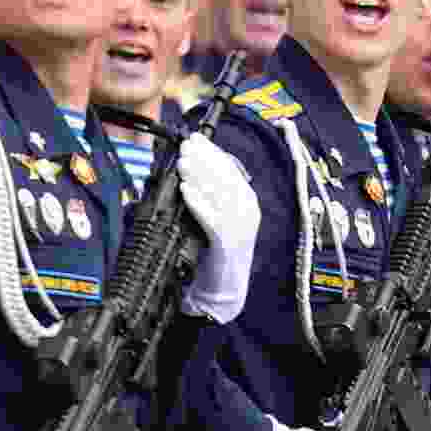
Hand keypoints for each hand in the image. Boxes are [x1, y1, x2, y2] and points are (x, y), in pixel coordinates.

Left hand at [175, 136, 259, 323]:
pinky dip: (198, 203)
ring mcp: (240, 227)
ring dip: (199, 176)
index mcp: (247, 202)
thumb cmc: (216, 254)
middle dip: (205, 158)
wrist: (224, 291)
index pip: (231, 170)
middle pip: (226, 177)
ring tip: (183, 163)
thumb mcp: (215, 218)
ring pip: (219, 194)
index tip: (195, 140)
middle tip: (186, 146)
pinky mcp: (227, 242)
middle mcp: (247, 211)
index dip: (212, 152)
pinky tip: (186, 192)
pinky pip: (212, 218)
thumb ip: (208, 196)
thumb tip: (190, 172)